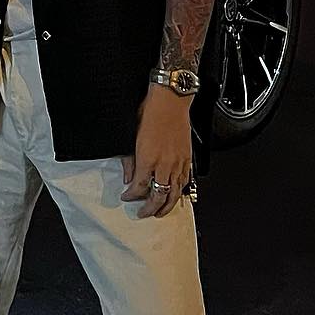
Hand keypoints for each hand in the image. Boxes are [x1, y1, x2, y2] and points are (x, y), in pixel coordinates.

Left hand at [120, 86, 193, 218]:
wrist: (170, 101)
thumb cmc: (150, 113)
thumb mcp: (131, 136)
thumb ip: (130, 160)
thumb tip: (128, 178)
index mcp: (148, 160)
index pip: (139, 187)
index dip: (132, 195)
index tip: (127, 197)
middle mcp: (164, 164)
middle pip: (158, 195)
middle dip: (150, 208)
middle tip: (143, 213)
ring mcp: (178, 162)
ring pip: (174, 191)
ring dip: (167, 205)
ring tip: (161, 212)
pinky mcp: (187, 158)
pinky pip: (185, 180)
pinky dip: (180, 191)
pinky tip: (176, 194)